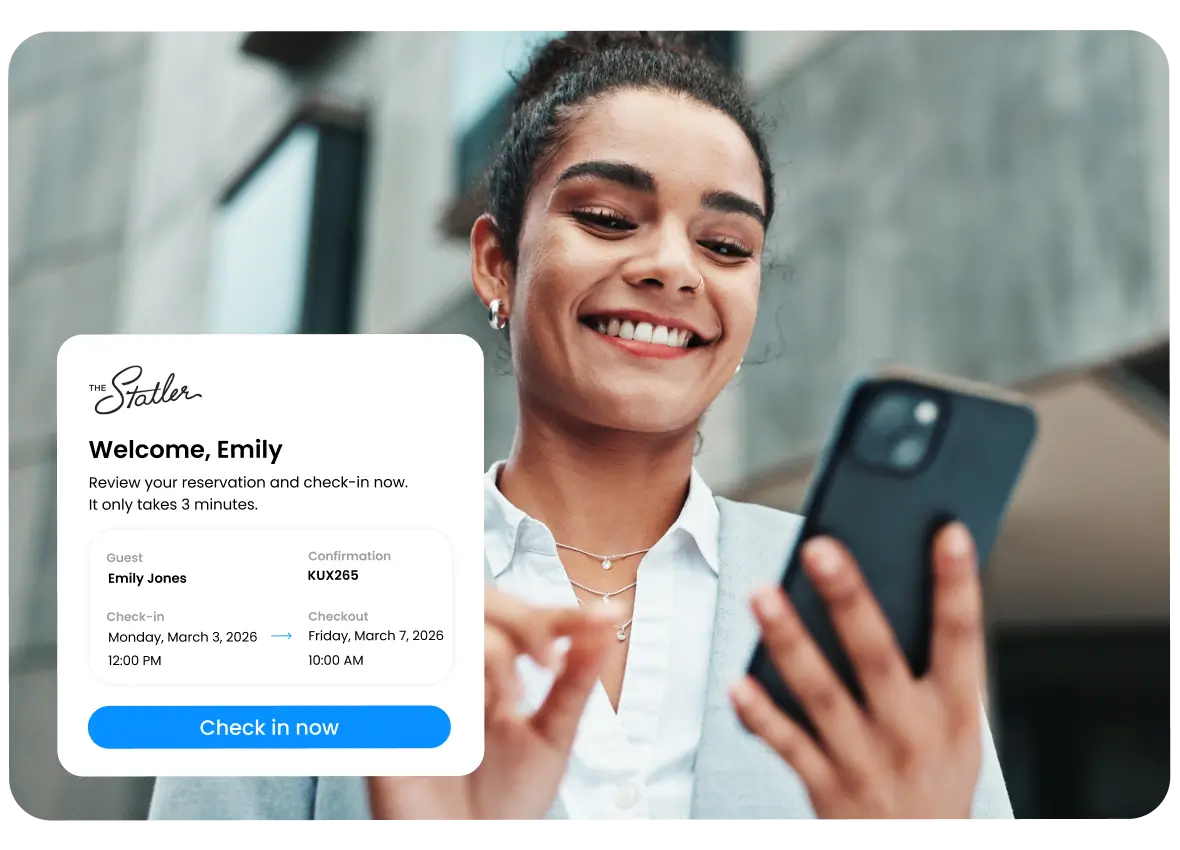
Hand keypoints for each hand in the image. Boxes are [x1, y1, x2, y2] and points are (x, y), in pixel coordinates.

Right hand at [368, 587, 613, 821]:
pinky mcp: (388, 718)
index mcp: (495, 672)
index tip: (601, 621)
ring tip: (512, 697)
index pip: (522, 621)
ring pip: (448, 635)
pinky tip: (471, 702)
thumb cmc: (505, 803)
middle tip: (551, 660)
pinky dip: (442, 679)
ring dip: (488, 654)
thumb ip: (573, 686)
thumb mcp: (551, 740)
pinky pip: (404, 676)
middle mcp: (458, 672)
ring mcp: (424, 689)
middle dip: (523, 625)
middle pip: (480, 609)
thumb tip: (604, 632)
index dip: (559, 615)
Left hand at [730, 522, 984, 821]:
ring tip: (762, 593)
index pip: (961, 636)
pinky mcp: (827, 786)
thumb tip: (890, 573)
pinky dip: (761, 715)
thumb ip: (928, 661)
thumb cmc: (934, 768)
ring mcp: (866, 760)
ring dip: (789, 641)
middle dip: (848, 599)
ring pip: (821, 694)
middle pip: (877, 656)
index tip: (946, 532)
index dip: (957, 584)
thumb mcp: (955, 721)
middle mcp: (912, 732)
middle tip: (819, 547)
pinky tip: (737, 682)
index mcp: (955, 709)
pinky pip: (788, 746)